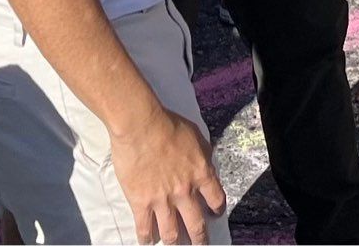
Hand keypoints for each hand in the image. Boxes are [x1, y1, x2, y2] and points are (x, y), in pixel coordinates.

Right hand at [110, 103, 226, 244]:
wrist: (140, 125)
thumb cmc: (166, 124)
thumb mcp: (195, 134)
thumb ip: (203, 153)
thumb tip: (207, 163)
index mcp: (200, 173)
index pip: (216, 198)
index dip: (217, 208)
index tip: (215, 213)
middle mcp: (184, 191)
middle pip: (196, 224)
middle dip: (199, 238)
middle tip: (200, 243)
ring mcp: (163, 200)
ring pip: (172, 233)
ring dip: (174, 241)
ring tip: (174, 243)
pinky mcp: (141, 202)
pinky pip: (145, 229)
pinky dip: (147, 238)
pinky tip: (148, 241)